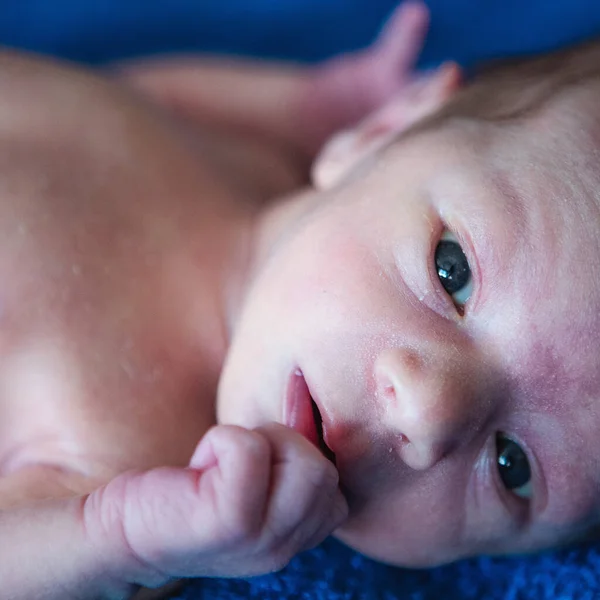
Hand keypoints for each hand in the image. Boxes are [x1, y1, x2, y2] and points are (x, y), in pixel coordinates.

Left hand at [86, 423, 347, 587]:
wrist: (122, 529)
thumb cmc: (189, 490)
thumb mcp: (253, 477)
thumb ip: (285, 450)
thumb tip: (300, 385)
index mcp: (293, 539)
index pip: (337, 492)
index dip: (305, 456)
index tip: (263, 453)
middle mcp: (284, 548)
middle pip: (325, 473)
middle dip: (283, 445)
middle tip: (238, 458)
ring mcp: (260, 540)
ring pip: (303, 461)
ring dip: (258, 441)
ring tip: (222, 460)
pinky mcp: (228, 522)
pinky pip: (249, 450)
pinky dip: (224, 439)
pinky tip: (200, 464)